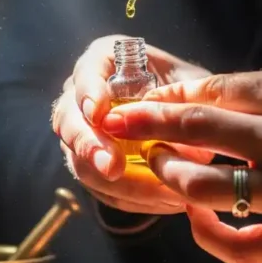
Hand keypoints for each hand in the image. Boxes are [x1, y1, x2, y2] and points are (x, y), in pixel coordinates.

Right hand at [52, 35, 212, 214]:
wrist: (180, 112)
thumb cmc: (184, 88)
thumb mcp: (192, 84)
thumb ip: (187, 101)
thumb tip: (187, 138)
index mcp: (103, 61)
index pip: (86, 73)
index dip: (89, 93)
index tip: (100, 114)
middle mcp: (81, 95)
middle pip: (69, 121)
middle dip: (90, 146)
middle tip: (112, 167)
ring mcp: (81, 133)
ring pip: (78, 160)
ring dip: (114, 182)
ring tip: (159, 193)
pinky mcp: (90, 165)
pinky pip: (98, 187)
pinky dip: (128, 197)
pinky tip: (162, 201)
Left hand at [101, 66, 261, 262]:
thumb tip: (214, 94)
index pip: (210, 90)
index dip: (167, 94)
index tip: (141, 97)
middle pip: (196, 130)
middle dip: (145, 123)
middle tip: (114, 121)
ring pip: (206, 187)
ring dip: (170, 175)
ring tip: (157, 167)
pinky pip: (243, 248)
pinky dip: (211, 235)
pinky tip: (198, 219)